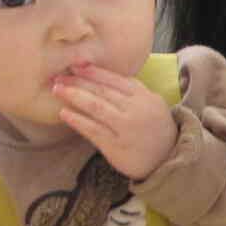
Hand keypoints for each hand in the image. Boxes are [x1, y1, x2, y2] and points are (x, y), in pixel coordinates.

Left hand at [54, 63, 178, 180]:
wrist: (168, 158)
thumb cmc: (157, 129)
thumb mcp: (153, 103)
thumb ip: (133, 89)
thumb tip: (105, 74)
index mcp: (144, 96)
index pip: (114, 79)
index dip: (93, 72)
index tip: (75, 66)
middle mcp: (135, 110)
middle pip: (102, 91)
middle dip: (78, 82)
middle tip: (58, 77)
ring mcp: (125, 128)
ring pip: (96, 107)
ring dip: (74, 96)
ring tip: (57, 90)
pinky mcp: (116, 146)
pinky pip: (93, 130)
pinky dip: (77, 120)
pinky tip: (64, 113)